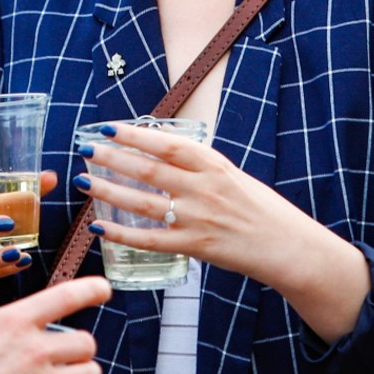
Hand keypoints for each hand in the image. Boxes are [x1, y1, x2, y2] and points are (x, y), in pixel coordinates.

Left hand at [76, 125, 369, 340]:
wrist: (288, 246)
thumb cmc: (261, 209)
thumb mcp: (234, 176)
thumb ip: (200, 167)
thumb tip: (164, 153)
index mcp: (214, 166)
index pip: (168, 144)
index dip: (136, 135)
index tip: (109, 127)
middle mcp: (204, 189)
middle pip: (149, 170)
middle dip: (113, 158)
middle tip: (86, 148)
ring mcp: (198, 219)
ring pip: (143, 203)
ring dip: (109, 191)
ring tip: (85, 182)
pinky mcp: (194, 247)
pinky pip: (150, 240)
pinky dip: (122, 234)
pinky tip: (99, 228)